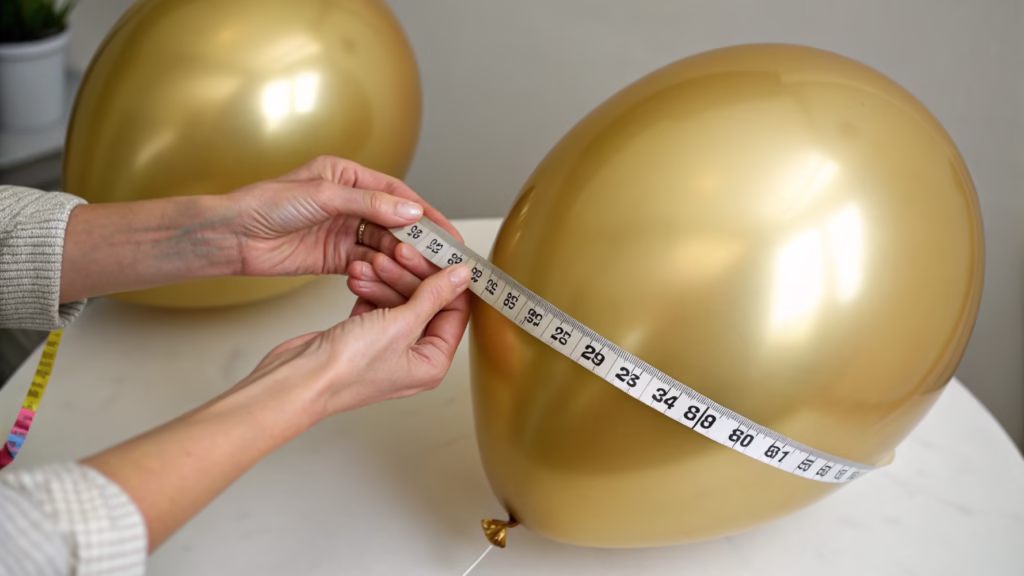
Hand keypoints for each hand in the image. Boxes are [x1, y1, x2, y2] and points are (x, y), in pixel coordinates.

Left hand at [228, 155, 462, 276]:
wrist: (232, 237)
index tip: (447, 231)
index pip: (397, 195)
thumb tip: (411, 213)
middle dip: (419, 239)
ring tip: (421, 271)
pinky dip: (379, 271)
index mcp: (348, 177)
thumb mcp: (323, 196)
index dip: (425, 213)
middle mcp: (349, 203)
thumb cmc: (266, 205)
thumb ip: (369, 205)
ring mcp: (343, 231)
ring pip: (384, 245)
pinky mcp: (335, 257)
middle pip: (395, 222)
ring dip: (400, 257)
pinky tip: (390, 277)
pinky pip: (367, 263)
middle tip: (443, 257)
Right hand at [239, 261, 471, 418]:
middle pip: (426, 303)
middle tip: (401, 252)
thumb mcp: (400, 324)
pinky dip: (369, 287)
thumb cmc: (346, 368)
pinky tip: (358, 273)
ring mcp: (387, 347)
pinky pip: (375, 304)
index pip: (455, 312)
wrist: (297, 378)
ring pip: (398, 300)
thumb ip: (433, 296)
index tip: (441, 253)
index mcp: (432, 363)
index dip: (448, 280)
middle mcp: (413, 357)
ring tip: (372, 262)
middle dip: (411, 274)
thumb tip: (461, 276)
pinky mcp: (363, 336)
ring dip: (386, 278)